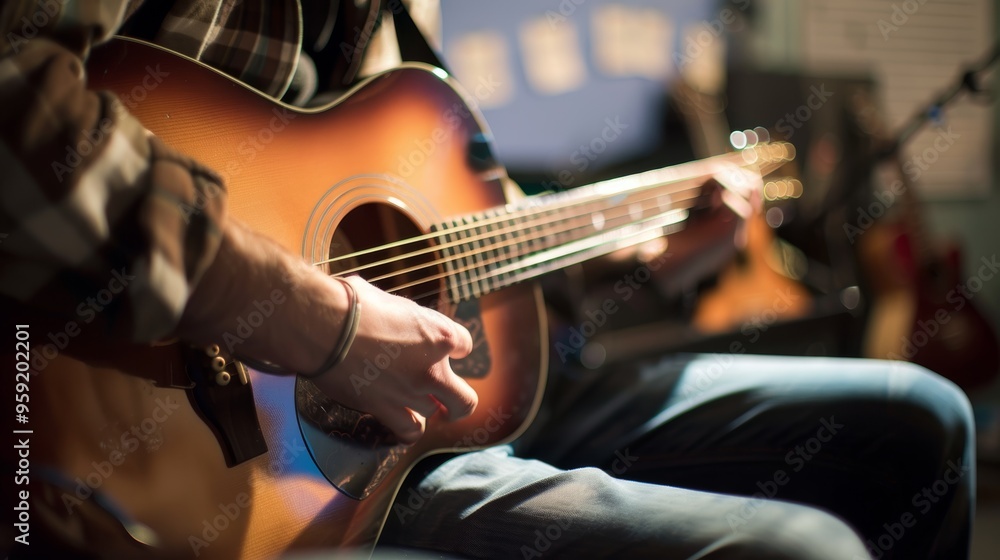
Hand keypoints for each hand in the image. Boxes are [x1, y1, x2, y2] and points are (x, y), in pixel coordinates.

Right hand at [178, 220, 477, 442]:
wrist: (321, 327)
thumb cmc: (351, 303)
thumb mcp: (390, 301)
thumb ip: (406, 318)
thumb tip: (397, 317)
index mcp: (440, 335)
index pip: (465, 346)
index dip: (454, 347)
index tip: (443, 347)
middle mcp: (432, 370)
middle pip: (465, 402)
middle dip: (457, 400)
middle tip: (445, 396)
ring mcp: (410, 394)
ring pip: (435, 415)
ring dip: (426, 408)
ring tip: (413, 401)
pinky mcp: (384, 409)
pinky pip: (409, 431)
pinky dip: (409, 427)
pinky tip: (402, 418)